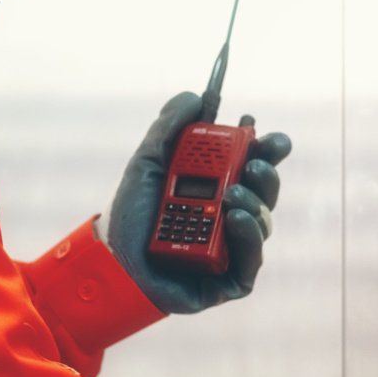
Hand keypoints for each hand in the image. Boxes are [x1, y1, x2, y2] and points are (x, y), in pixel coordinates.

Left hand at [104, 91, 291, 313]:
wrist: (112, 261)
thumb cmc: (130, 216)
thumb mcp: (147, 163)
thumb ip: (169, 127)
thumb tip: (195, 97)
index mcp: (217, 188)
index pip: (251, 164)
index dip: (261, 145)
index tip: (254, 124)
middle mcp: (230, 216)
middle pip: (264, 191)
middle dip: (265, 172)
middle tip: (254, 161)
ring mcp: (232, 248)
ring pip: (262, 221)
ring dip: (253, 203)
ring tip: (231, 196)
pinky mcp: (230, 279)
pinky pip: (253, 259)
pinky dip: (249, 236)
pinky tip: (236, 219)